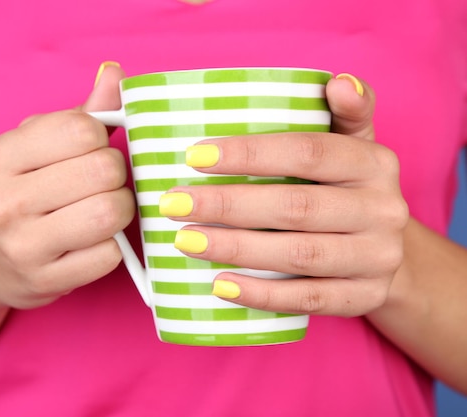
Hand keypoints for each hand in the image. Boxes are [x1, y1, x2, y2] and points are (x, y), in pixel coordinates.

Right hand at [0, 64, 133, 310]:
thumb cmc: (16, 192)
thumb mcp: (34, 147)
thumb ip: (79, 113)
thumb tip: (115, 73)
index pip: (83, 130)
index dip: (100, 140)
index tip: (90, 153)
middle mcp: (4, 201)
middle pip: (104, 170)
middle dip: (115, 176)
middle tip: (101, 185)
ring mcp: (22, 246)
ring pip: (110, 213)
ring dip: (119, 211)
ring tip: (102, 211)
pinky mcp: (45, 282)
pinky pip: (109, 255)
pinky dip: (111, 247)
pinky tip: (91, 243)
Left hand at [163, 74, 408, 316]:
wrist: (389, 252)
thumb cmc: (349, 190)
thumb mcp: (352, 146)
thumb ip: (344, 112)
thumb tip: (338, 81)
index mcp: (374, 163)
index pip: (307, 152)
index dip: (249, 154)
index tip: (193, 157)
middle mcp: (383, 210)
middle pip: (296, 206)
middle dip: (227, 205)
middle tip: (173, 203)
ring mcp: (377, 258)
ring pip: (299, 255)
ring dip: (236, 248)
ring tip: (185, 240)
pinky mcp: (365, 298)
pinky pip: (309, 299)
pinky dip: (262, 295)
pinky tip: (219, 285)